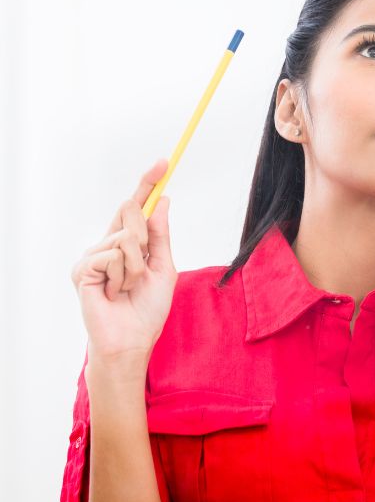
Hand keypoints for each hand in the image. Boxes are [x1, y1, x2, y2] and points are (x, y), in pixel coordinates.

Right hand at [70, 159, 177, 366]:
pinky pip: (114, 255)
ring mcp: (92, 256)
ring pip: (126, 237)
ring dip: (138, 266)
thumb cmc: (147, 309)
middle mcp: (106, 245)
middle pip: (130, 212)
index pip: (136, 207)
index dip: (148, 184)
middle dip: (145, 236)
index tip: (163, 162)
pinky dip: (124, 275)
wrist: (132, 340)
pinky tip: (115, 293)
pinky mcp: (83, 269)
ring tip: (129, 288)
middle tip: (143, 269)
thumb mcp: (163, 267)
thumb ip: (160, 235)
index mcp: (126, 244)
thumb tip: (163, 201)